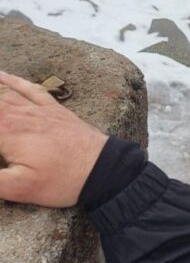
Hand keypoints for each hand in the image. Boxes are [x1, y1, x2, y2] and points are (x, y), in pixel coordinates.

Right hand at [0, 71, 107, 206]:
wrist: (106, 169)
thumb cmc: (64, 181)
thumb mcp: (19, 189)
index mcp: (6, 132)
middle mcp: (19, 114)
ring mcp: (38, 109)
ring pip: (2, 90)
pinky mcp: (54, 110)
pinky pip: (28, 87)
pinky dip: (11, 78)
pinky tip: (1, 73)